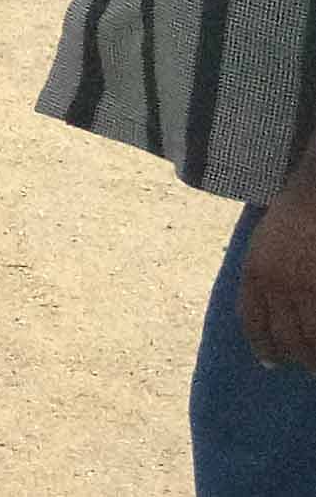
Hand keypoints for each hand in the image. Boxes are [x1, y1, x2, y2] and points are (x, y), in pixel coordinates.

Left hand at [247, 195, 315, 369]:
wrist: (315, 197)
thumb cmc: (294, 212)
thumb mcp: (266, 241)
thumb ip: (265, 272)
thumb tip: (272, 303)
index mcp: (255, 273)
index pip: (253, 321)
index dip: (263, 346)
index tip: (271, 362)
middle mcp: (276, 287)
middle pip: (284, 337)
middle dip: (294, 356)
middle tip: (306, 367)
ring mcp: (305, 290)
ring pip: (310, 339)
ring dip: (314, 357)